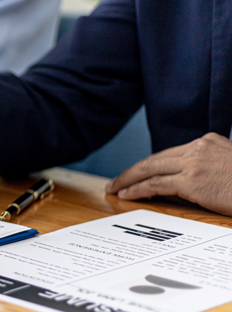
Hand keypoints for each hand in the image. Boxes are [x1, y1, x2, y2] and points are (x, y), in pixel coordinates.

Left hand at [106, 132, 231, 215]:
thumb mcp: (229, 164)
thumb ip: (209, 165)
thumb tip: (190, 178)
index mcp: (208, 141)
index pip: (170, 153)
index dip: (149, 165)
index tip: (135, 173)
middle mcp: (198, 147)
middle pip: (155, 158)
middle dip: (132, 171)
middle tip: (116, 181)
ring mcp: (194, 162)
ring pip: (150, 169)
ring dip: (129, 180)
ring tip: (115, 188)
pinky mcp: (192, 181)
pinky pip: (156, 184)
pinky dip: (138, 189)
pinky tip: (128, 194)